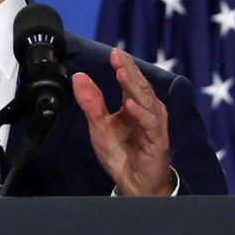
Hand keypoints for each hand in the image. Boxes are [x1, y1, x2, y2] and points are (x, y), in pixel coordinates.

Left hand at [71, 49, 172, 196]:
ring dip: (134, 87)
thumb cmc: (121, 153)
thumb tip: (78, 76)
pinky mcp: (156, 142)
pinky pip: (150, 125)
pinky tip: (130, 105)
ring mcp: (154, 126)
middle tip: (118, 56)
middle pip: (140, 86)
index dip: (124, 66)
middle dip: (129, 70)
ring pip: (146, 101)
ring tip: (121, 73)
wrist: (132, 182)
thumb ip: (91, 102)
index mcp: (135, 105)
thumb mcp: (99, 126)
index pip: (131, 81)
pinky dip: (141, 114)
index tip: (114, 52)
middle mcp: (148, 112)